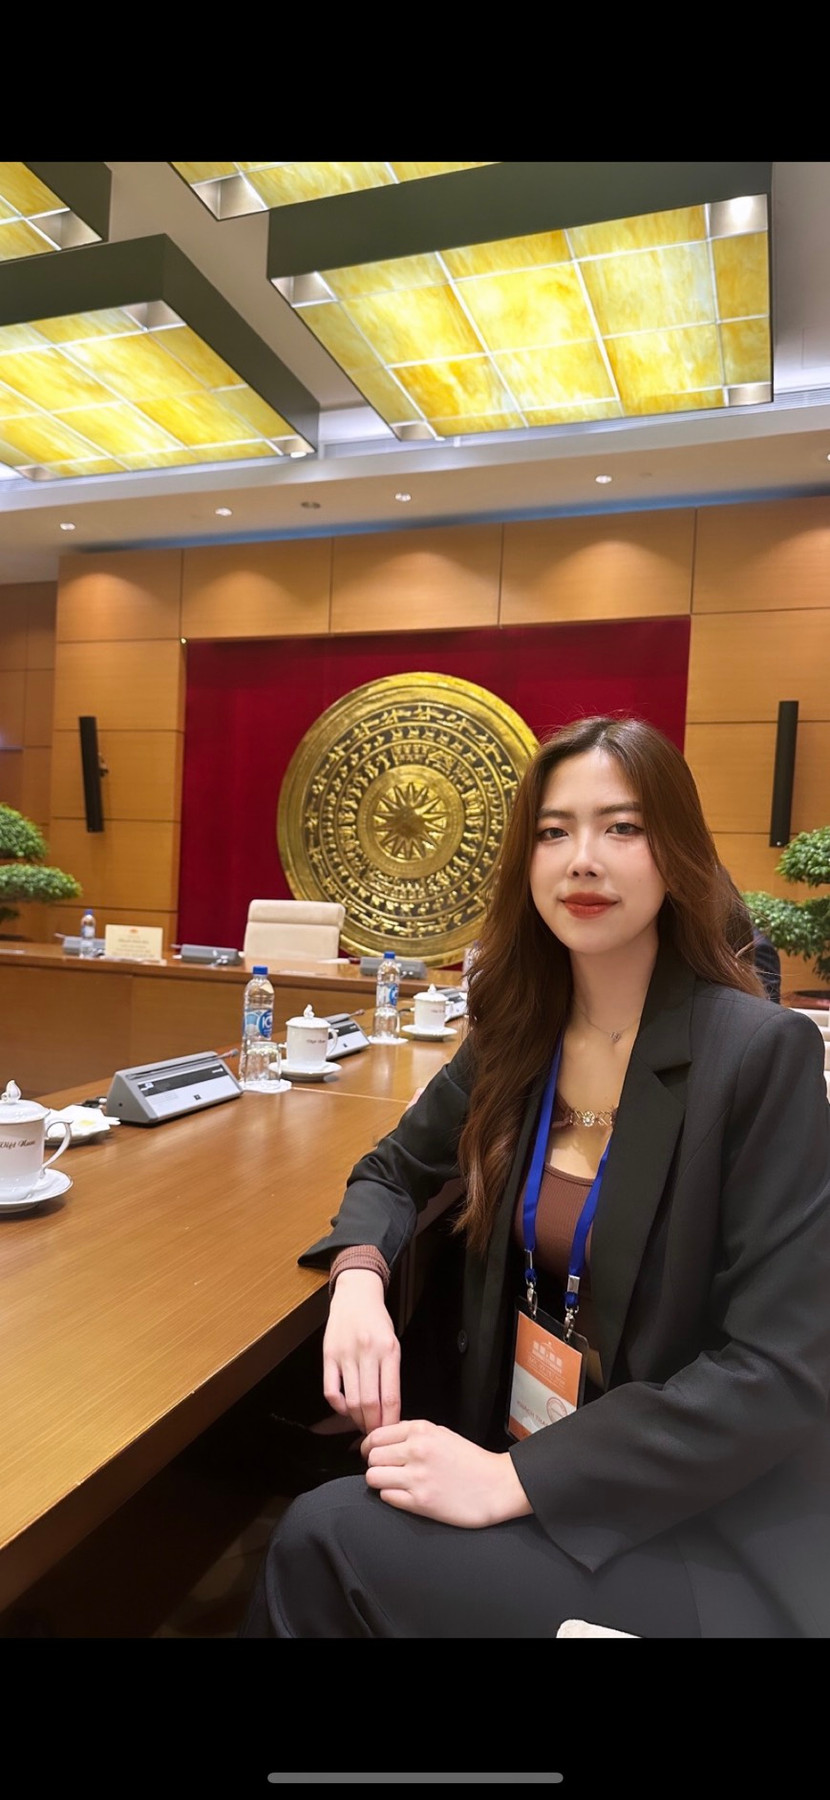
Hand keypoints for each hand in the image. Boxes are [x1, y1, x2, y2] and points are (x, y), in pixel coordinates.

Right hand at [322, 1269, 400, 1433]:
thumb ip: (391, 1374)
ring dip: (357, 1419)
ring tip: (362, 1424)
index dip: (390, 1421)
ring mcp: (346, 1353)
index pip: (391, 1396)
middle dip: (373, 1425)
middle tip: (375, 1434)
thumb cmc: (377, 1322)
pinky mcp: (328, 1355)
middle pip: (370, 1403)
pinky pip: (330, 1391)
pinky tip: (345, 1408)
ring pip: (351, 1400)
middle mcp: (368, 1352)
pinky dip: (338, 1406)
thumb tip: (390, 1410)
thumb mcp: (393, 1343)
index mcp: (389, 1350)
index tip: (391, 1432)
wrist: (356, 1296)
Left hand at [362, 1419, 533, 1527]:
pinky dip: (391, 1496)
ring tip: (392, 1483)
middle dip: (374, 1464)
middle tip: (384, 1469)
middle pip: (372, 1457)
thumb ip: (412, 1434)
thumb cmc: (471, 1461)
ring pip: (373, 1477)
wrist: (497, 1485)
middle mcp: (416, 1450)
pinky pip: (387, 1497)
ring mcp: (417, 1477)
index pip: (376, 1435)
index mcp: (421, 1430)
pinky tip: (405, 1494)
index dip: (370, 1446)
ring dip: (379, 1481)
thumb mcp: (442, 1433)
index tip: (372, 1453)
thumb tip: (383, 1440)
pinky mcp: (420, 1502)